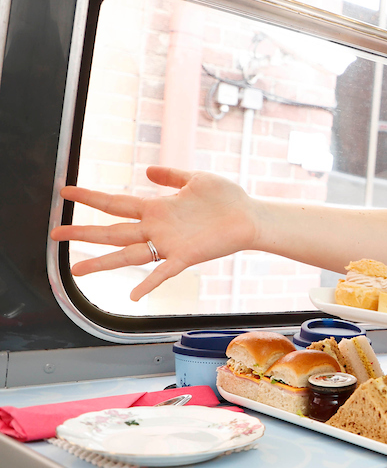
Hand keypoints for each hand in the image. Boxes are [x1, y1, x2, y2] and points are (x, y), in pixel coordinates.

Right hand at [51, 167, 258, 300]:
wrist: (251, 216)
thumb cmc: (226, 198)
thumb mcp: (196, 180)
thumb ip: (171, 176)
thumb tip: (147, 171)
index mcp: (157, 208)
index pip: (116, 203)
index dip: (90, 197)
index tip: (65, 192)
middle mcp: (157, 228)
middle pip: (113, 231)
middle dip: (84, 232)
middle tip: (55, 234)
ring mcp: (169, 244)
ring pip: (129, 254)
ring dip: (103, 262)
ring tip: (76, 269)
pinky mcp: (187, 256)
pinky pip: (164, 272)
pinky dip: (149, 284)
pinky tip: (132, 295)